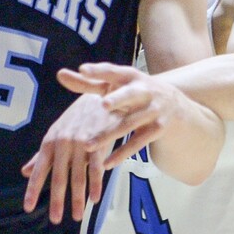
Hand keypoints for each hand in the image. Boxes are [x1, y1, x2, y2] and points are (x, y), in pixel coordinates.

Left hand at [22, 94, 125, 223]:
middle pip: (58, 178)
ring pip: (78, 177)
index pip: (39, 171)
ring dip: (78, 199)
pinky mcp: (98, 143)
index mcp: (50, 143)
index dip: (33, 190)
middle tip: (55, 220)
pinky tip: (95, 199)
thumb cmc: (75, 119)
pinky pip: (96, 168)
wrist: (99, 97)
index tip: (28, 208)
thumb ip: (41, 156)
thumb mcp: (55, 134)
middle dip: (57, 201)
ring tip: (77, 216)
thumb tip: (25, 172)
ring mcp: (81, 144)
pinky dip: (95, 185)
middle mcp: (63, 144)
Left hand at [57, 62, 191, 167]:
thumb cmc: (132, 92)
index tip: (82, 69)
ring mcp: (152, 110)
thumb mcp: (115, 85)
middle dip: (118, 99)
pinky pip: (137, 143)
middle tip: (103, 104)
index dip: (98, 71)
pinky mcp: (156, 129)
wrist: (174, 104)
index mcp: (129, 76)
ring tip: (87, 146)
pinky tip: (106, 164)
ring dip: (108, 135)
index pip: (112, 71)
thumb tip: (59, 74)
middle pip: (129, 95)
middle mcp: (143, 90)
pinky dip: (122, 153)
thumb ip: (88, 82)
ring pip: (128, 124)